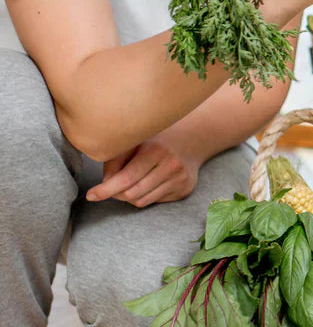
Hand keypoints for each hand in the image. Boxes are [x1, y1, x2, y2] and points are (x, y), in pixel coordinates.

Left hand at [85, 137, 200, 207]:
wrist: (190, 141)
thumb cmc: (153, 143)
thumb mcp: (133, 143)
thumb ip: (115, 161)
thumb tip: (105, 184)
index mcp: (155, 150)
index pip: (126, 178)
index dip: (106, 189)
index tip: (91, 195)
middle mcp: (171, 165)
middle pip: (132, 193)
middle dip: (116, 193)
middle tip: (111, 187)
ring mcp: (180, 178)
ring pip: (141, 201)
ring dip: (129, 196)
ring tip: (131, 182)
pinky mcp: (184, 189)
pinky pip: (153, 202)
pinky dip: (144, 196)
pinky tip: (148, 183)